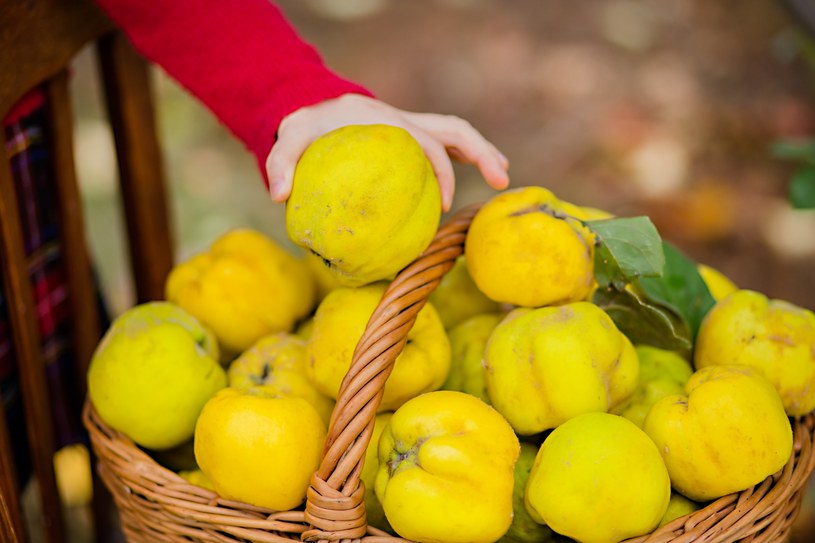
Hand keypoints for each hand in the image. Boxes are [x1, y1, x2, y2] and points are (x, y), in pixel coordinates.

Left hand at [265, 94, 509, 210]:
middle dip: (482, 153)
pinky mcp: (410, 135)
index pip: (423, 141)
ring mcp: (411, 125)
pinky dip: (462, 160)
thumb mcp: (288, 139)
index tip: (441, 205)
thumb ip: (280, 164)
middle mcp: (404, 119)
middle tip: (501, 181)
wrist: (313, 106)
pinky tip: (471, 184)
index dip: (438, 170)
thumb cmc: (304, 126)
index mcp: (384, 119)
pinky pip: (443, 145)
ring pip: (456, 134)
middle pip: (454, 129)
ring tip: (502, 178)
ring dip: (483, 152)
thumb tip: (279, 197)